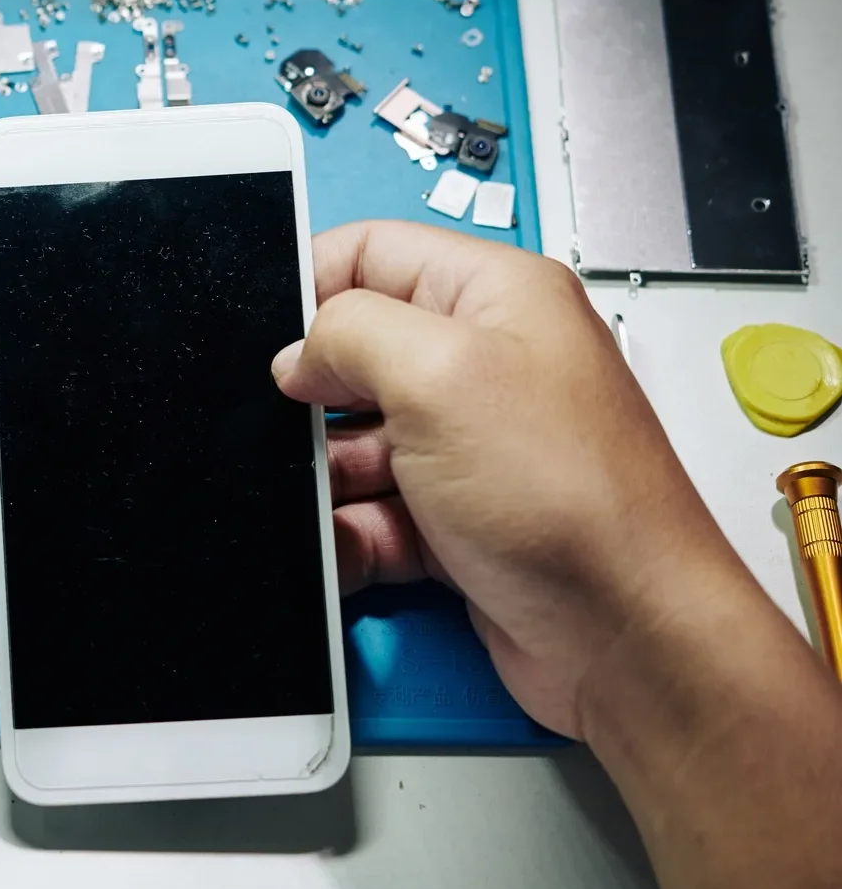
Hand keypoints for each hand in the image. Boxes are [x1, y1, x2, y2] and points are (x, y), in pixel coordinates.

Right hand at [274, 221, 746, 738]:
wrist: (623, 635)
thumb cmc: (573, 499)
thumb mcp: (437, 374)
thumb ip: (346, 333)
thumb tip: (297, 353)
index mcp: (494, 297)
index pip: (372, 252)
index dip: (310, 285)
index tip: (264, 333)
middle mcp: (484, 364)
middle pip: (353, 355)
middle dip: (311, 399)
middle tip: (296, 430)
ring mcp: (469, 446)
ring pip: (353, 443)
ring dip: (328, 478)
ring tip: (337, 504)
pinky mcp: (455, 519)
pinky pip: (371, 513)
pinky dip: (351, 535)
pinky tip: (351, 551)